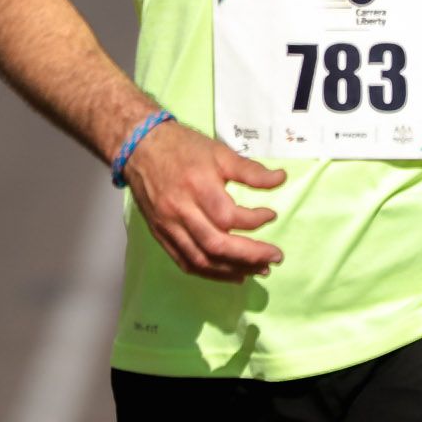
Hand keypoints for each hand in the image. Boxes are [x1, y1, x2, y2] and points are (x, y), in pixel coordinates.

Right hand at [123, 121, 286, 283]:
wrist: (140, 148)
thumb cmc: (183, 147)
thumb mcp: (219, 152)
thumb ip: (250, 170)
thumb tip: (281, 179)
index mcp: (198, 186)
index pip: (229, 217)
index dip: (254, 220)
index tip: (271, 215)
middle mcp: (181, 210)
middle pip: (217, 245)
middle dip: (250, 256)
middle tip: (275, 258)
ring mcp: (169, 227)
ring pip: (202, 259)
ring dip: (233, 270)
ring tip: (258, 269)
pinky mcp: (161, 236)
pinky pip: (186, 262)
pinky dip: (210, 273)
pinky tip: (231, 273)